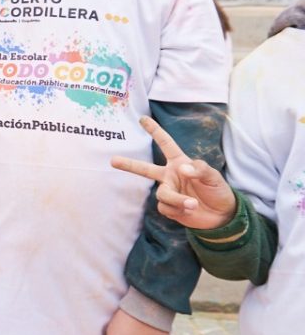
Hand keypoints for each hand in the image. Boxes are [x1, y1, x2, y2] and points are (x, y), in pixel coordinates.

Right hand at [111, 115, 235, 230]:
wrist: (222, 216)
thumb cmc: (217, 190)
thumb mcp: (213, 177)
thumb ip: (199, 169)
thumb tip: (182, 169)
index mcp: (180, 163)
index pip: (165, 144)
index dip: (155, 131)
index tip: (143, 119)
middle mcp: (170, 176)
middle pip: (145, 169)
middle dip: (129, 164)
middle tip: (113, 160)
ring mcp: (169, 192)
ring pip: (162, 194)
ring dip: (176, 200)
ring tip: (192, 205)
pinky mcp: (169, 208)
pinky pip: (165, 208)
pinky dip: (178, 210)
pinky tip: (189, 211)